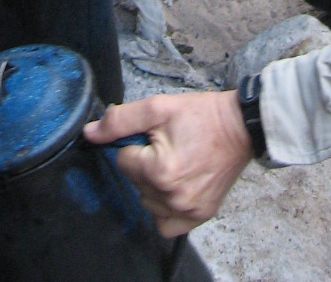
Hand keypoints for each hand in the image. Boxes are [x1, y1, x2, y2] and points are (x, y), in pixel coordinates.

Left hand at [83, 91, 251, 236]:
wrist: (240, 127)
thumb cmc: (202, 116)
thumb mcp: (158, 107)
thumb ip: (120, 120)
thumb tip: (90, 133)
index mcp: (160, 171)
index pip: (123, 161)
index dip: (136, 144)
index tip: (155, 135)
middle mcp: (172, 197)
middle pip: (135, 182)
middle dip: (144, 163)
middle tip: (166, 144)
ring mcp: (187, 210)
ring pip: (147, 202)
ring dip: (152, 184)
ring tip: (174, 162)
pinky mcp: (199, 216)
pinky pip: (166, 223)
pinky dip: (164, 208)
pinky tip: (174, 187)